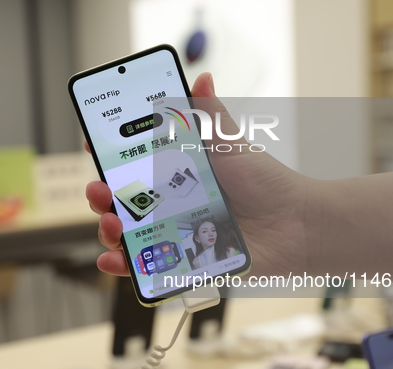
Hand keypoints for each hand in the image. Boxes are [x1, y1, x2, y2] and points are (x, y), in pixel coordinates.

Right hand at [86, 72, 316, 276]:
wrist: (298, 225)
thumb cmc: (267, 183)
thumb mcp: (232, 146)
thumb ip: (210, 116)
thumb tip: (202, 77)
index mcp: (177, 175)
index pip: (134, 166)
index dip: (110, 158)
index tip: (94, 146)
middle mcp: (171, 205)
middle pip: (124, 202)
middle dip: (102, 195)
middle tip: (99, 189)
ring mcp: (175, 235)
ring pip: (129, 235)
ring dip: (109, 229)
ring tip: (112, 222)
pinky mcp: (183, 264)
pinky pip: (148, 268)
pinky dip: (126, 266)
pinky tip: (114, 260)